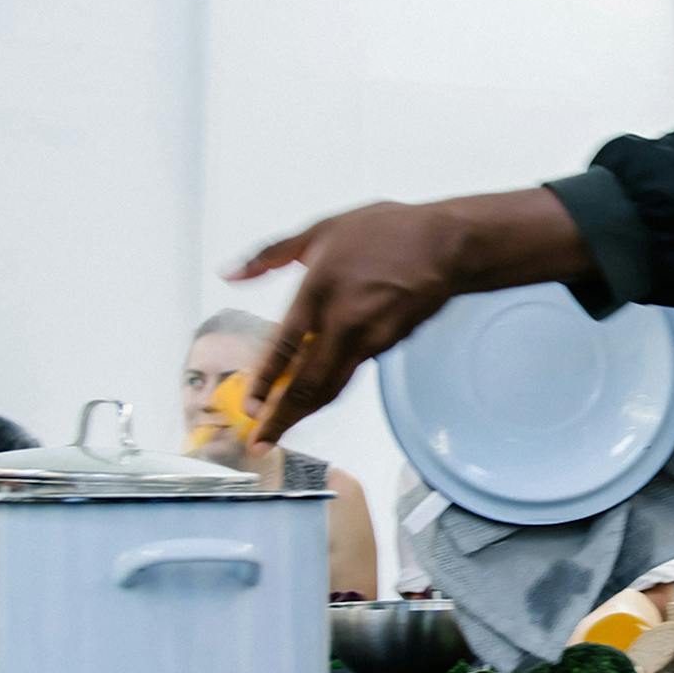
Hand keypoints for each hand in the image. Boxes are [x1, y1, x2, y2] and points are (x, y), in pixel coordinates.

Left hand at [226, 187, 598, 445]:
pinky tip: (316, 392)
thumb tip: (229, 273)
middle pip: (308, 385)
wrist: (444, 243)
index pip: (284, 348)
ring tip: (282, 429)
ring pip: (333, 386)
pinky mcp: (389, 344)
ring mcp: (370, 338)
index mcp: (317, 290)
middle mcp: (342, 321)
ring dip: (306, 412)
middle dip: (282, 419)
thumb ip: (270, 255)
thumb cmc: (382, 229)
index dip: (265, 384)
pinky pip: (353, 369)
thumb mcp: (319, 231)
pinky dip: (332, 386)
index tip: (250, 409)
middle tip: (261, 443)